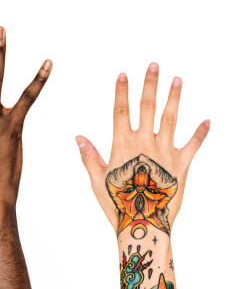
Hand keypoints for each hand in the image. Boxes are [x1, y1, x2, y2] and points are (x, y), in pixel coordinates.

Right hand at [76, 64, 209, 235]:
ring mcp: (165, 152)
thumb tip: (79, 137)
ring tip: (178, 80)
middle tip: (154, 65)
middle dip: (150, 85)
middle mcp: (145, 144)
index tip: (123, 75)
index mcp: (123, 146)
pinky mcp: (182, 164)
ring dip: (174, 98)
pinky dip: (201, 132)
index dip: (122, 92)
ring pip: (171, 118)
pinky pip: (194, 144)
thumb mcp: (97, 181)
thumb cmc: (117, 205)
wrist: (143, 223)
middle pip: (148, 107)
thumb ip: (90, 157)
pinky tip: (208, 120)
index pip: (121, 112)